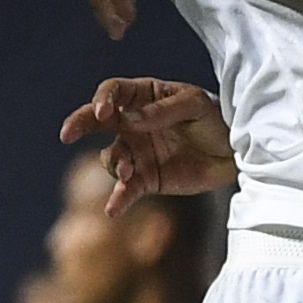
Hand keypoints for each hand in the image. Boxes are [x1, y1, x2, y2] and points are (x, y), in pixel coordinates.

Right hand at [60, 78, 235, 213]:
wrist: (235, 153)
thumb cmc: (216, 119)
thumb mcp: (195, 105)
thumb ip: (162, 111)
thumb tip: (130, 119)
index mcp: (144, 97)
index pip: (114, 92)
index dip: (104, 100)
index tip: (103, 112)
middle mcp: (133, 123)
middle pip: (97, 122)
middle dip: (80, 124)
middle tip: (67, 134)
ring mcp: (137, 152)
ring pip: (111, 158)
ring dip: (115, 164)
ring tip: (129, 171)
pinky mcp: (145, 179)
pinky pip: (125, 190)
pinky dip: (117, 200)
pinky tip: (113, 210)